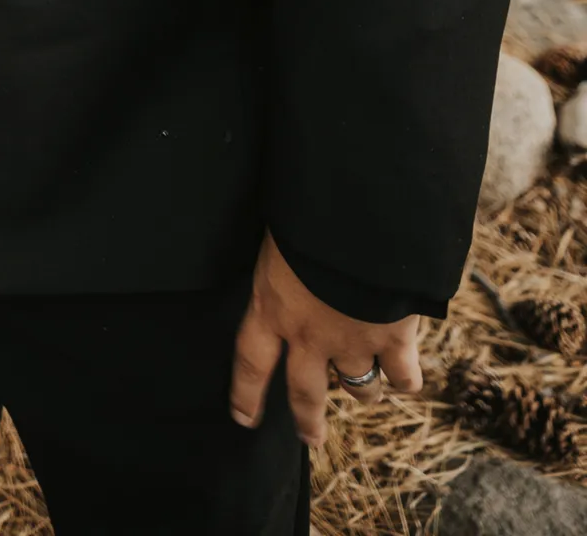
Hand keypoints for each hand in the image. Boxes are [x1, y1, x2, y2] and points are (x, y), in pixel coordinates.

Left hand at [230, 232, 421, 446]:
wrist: (361, 215)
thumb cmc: (310, 212)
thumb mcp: (280, 236)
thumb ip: (285, 264)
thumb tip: (288, 261)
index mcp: (272, 306)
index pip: (250, 362)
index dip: (246, 394)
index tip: (243, 418)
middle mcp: (309, 336)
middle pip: (305, 393)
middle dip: (307, 419)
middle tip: (310, 437)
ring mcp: (353, 343)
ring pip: (360, 389)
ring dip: (364, 390)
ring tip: (368, 388)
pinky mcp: (394, 340)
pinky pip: (404, 377)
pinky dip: (406, 377)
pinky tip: (406, 372)